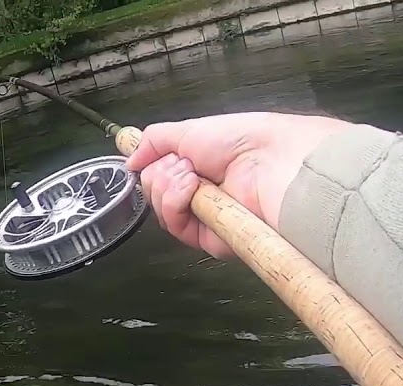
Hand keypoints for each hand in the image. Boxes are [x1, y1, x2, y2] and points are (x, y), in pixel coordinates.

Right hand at [126, 112, 350, 257]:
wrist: (273, 163)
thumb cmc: (244, 140)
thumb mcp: (189, 130)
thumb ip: (154, 141)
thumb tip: (129, 160)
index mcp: (199, 166)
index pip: (158, 173)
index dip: (151, 164)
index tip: (147, 154)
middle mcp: (202, 192)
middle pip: (155, 191)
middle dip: (161, 173)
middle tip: (183, 164)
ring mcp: (205, 217)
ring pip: (161, 209)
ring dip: (168, 187)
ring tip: (191, 174)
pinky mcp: (209, 238)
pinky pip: (175, 226)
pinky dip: (176, 204)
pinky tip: (192, 188)